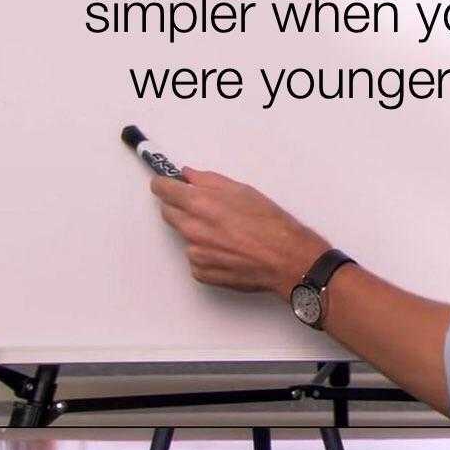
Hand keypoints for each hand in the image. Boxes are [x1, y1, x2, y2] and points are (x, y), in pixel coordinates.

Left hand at [151, 167, 330, 299]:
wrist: (287, 260)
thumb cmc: (271, 226)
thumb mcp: (243, 191)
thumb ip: (209, 181)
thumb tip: (189, 176)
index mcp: (200, 204)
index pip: (162, 189)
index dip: (164, 185)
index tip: (167, 185)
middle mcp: (193, 229)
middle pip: (168, 213)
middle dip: (181, 208)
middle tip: (205, 209)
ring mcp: (197, 253)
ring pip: (185, 237)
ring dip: (198, 233)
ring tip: (227, 235)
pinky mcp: (203, 273)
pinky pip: (196, 260)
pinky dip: (207, 255)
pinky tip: (229, 252)